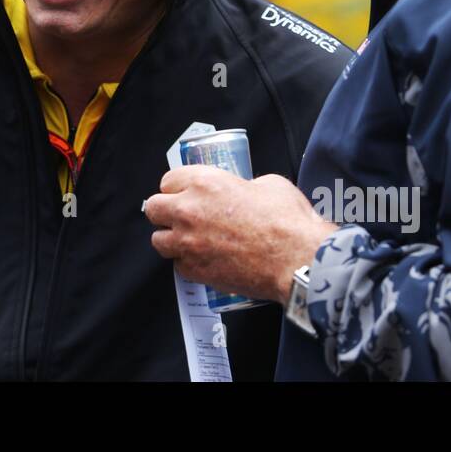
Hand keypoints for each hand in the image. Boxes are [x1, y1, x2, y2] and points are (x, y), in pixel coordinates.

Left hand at [144, 165, 336, 304]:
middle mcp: (189, 211)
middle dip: (165, 211)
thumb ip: (244, 185)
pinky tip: (205, 260)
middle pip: (154, 208)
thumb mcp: (268, 184)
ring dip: (172, 239)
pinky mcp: (196, 271)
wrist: (296, 258)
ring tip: (189, 240)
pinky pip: (179, 266)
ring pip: (159, 240)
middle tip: (181, 215)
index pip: (168, 180)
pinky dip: (188, 264)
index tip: (184, 192)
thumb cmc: (287, 222)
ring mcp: (189, 243)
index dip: (178, 186)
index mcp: (204, 183)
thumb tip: (244, 191)